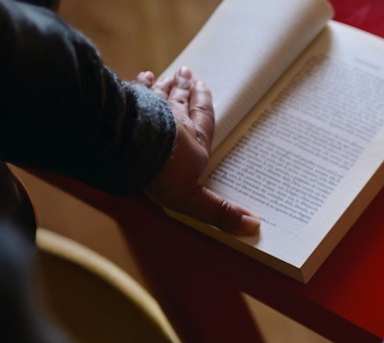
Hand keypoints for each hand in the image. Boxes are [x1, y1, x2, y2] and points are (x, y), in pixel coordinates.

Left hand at [136, 67, 259, 235]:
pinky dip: (140, 82)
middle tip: (188, 74)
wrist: (132, 150)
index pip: (203, 118)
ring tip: (170, 74)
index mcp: (194, 141)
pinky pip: (137, 89)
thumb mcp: (192, 199)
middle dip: (185, 88)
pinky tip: (141, 76)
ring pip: (160, 93)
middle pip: (181, 101)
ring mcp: (151, 109)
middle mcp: (175, 120)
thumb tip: (254, 227)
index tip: (204, 87)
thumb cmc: (164, 174)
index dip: (204, 103)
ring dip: (166, 84)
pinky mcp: (130, 105)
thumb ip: (218, 211)